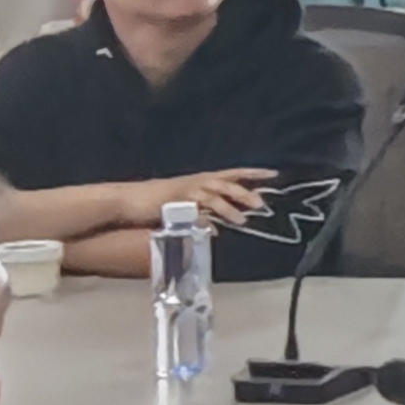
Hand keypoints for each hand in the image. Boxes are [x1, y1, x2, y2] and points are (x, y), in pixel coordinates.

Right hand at [148, 169, 272, 230]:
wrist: (131, 199)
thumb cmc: (161, 200)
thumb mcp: (189, 202)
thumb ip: (208, 209)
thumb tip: (225, 222)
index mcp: (204, 179)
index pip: (233, 173)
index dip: (253, 173)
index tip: (274, 173)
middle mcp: (198, 181)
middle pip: (226, 184)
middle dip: (245, 192)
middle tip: (261, 204)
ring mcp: (186, 190)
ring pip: (213, 196)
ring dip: (229, 208)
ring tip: (242, 221)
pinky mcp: (174, 203)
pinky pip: (194, 212)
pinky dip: (205, 221)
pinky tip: (214, 231)